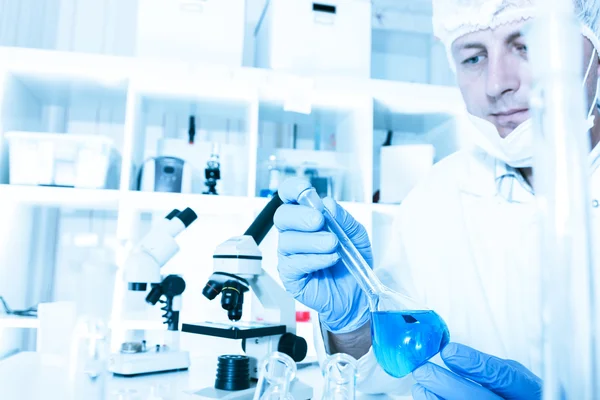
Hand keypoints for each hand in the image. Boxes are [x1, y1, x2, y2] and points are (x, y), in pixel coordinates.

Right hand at [274, 178, 372, 333]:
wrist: (357, 293)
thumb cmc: (352, 261)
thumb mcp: (356, 235)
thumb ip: (343, 219)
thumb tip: (328, 204)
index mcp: (306, 218)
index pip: (290, 197)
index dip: (293, 189)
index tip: (304, 190)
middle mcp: (294, 234)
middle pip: (282, 216)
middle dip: (301, 216)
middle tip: (320, 221)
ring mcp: (289, 255)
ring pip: (288, 240)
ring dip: (313, 240)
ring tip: (333, 245)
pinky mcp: (290, 276)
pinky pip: (294, 263)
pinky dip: (314, 259)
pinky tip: (330, 259)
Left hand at [412, 343, 541, 399]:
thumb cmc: (522, 398)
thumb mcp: (520, 382)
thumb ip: (496, 370)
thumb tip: (459, 356)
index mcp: (532, 392)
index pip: (505, 377)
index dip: (475, 364)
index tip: (449, 351)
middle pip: (479, 399)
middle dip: (447, 383)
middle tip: (424, 370)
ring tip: (420, 386)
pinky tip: (429, 399)